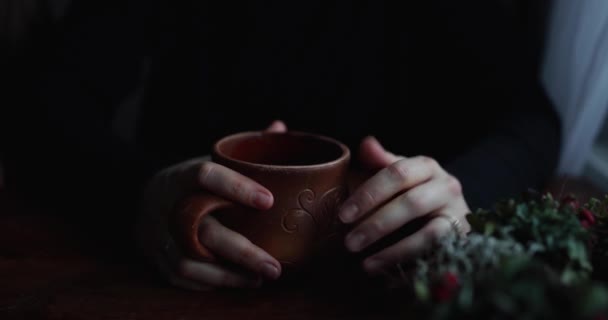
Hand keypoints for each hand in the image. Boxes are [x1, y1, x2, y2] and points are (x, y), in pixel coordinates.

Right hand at [137, 120, 286, 289]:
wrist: (138, 199)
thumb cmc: (189, 182)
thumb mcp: (208, 160)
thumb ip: (243, 150)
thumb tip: (280, 127)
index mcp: (182, 176)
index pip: (206, 175)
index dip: (236, 187)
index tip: (268, 201)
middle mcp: (168, 207)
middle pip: (205, 231)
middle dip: (243, 252)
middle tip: (276, 267)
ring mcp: (158, 235)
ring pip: (191, 261)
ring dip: (229, 275)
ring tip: (261, 277)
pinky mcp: (156, 258)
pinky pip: (182, 277)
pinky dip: (211, 282)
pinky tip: (238, 281)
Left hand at [339, 136, 470, 274]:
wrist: (453, 217)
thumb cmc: (414, 193)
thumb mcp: (398, 176)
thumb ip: (380, 162)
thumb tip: (366, 143)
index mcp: (426, 166)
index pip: (397, 173)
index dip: (369, 193)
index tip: (344, 214)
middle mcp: (446, 186)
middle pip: (411, 202)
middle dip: (376, 223)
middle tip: (349, 242)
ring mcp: (457, 214)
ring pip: (427, 232)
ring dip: (393, 249)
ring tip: (364, 263)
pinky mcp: (461, 240)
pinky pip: (436, 255)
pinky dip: (409, 263)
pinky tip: (385, 272)